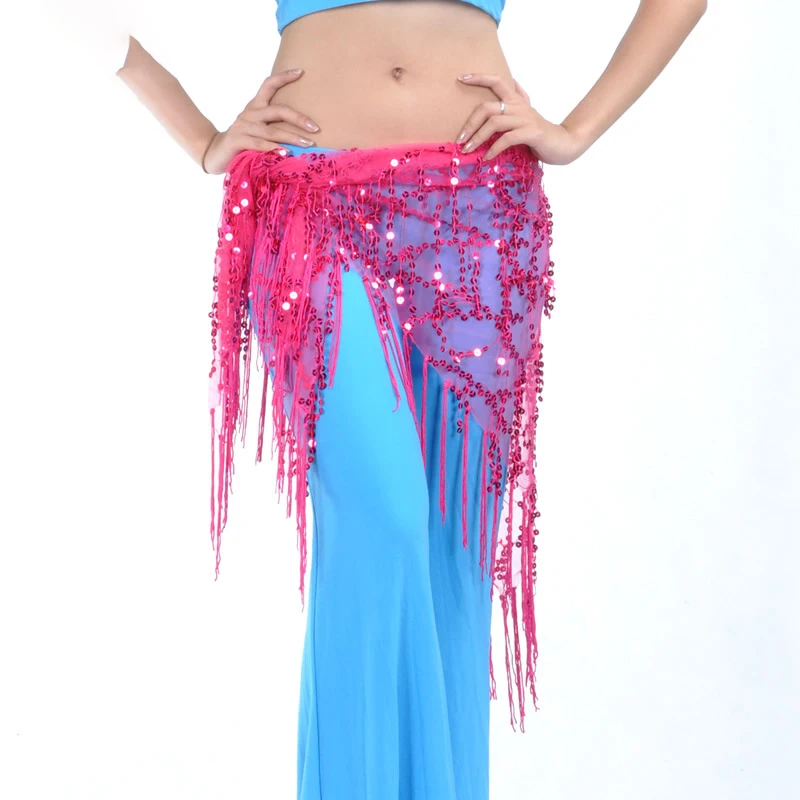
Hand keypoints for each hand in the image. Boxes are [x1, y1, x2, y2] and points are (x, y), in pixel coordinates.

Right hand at [202, 68, 320, 173]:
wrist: (215, 153)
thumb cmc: (243, 143)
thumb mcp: (258, 130)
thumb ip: (273, 127)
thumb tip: (303, 133)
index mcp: (255, 107)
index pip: (269, 85)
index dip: (284, 77)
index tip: (301, 71)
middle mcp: (250, 114)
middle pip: (278, 111)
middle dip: (299, 118)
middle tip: (315, 127)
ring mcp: (243, 127)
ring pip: (272, 131)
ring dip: (292, 137)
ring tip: (308, 144)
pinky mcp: (237, 141)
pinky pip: (259, 144)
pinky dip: (273, 149)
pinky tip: (285, 153)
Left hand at [455, 73, 585, 164]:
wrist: (563, 144)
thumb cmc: (539, 133)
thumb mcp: (526, 115)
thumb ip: (516, 102)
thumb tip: (507, 87)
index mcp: (516, 101)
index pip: (496, 81)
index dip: (479, 78)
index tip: (461, 78)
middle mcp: (519, 107)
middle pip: (487, 107)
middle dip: (470, 123)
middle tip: (459, 138)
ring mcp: (525, 119)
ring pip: (494, 123)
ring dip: (477, 137)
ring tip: (468, 150)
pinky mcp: (531, 133)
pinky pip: (506, 139)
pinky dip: (493, 149)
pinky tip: (486, 158)